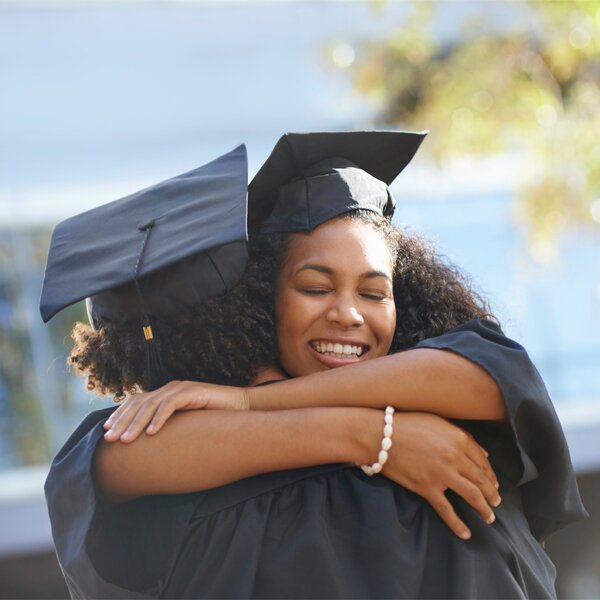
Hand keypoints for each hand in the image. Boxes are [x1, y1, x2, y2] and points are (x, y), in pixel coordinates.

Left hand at [103, 380, 249, 442]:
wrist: (241, 408)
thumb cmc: (214, 420)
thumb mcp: (185, 424)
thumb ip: (169, 427)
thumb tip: (149, 445)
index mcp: (166, 394)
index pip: (137, 402)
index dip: (120, 415)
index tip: (107, 432)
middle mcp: (171, 388)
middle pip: (139, 403)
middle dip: (122, 421)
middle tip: (110, 439)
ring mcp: (181, 389)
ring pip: (152, 405)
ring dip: (137, 423)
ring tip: (126, 440)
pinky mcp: (193, 392)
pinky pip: (171, 405)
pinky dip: (160, 419)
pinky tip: (152, 433)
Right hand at [381, 412, 500, 539]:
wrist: (381, 435)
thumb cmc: (408, 424)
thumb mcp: (438, 422)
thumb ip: (462, 435)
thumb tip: (483, 452)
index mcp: (459, 439)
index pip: (483, 461)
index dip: (491, 474)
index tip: (494, 483)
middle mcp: (455, 457)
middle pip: (481, 480)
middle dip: (492, 493)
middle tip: (496, 501)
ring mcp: (441, 474)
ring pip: (472, 496)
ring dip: (484, 509)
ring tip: (489, 517)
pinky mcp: (427, 488)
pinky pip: (447, 510)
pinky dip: (458, 524)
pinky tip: (466, 533)